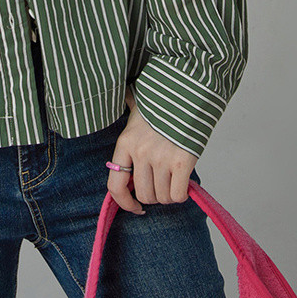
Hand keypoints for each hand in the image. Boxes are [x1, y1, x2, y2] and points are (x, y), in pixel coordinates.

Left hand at [106, 89, 197, 214]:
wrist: (189, 91)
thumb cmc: (163, 100)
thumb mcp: (137, 108)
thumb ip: (125, 119)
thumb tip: (107, 105)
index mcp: (126, 142)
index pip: (115, 185)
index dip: (125, 202)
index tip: (135, 206)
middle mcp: (140, 153)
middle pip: (144, 195)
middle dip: (155, 195)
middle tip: (163, 183)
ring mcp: (161, 158)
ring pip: (162, 197)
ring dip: (169, 194)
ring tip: (174, 178)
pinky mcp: (182, 162)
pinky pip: (178, 194)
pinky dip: (182, 193)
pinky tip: (184, 182)